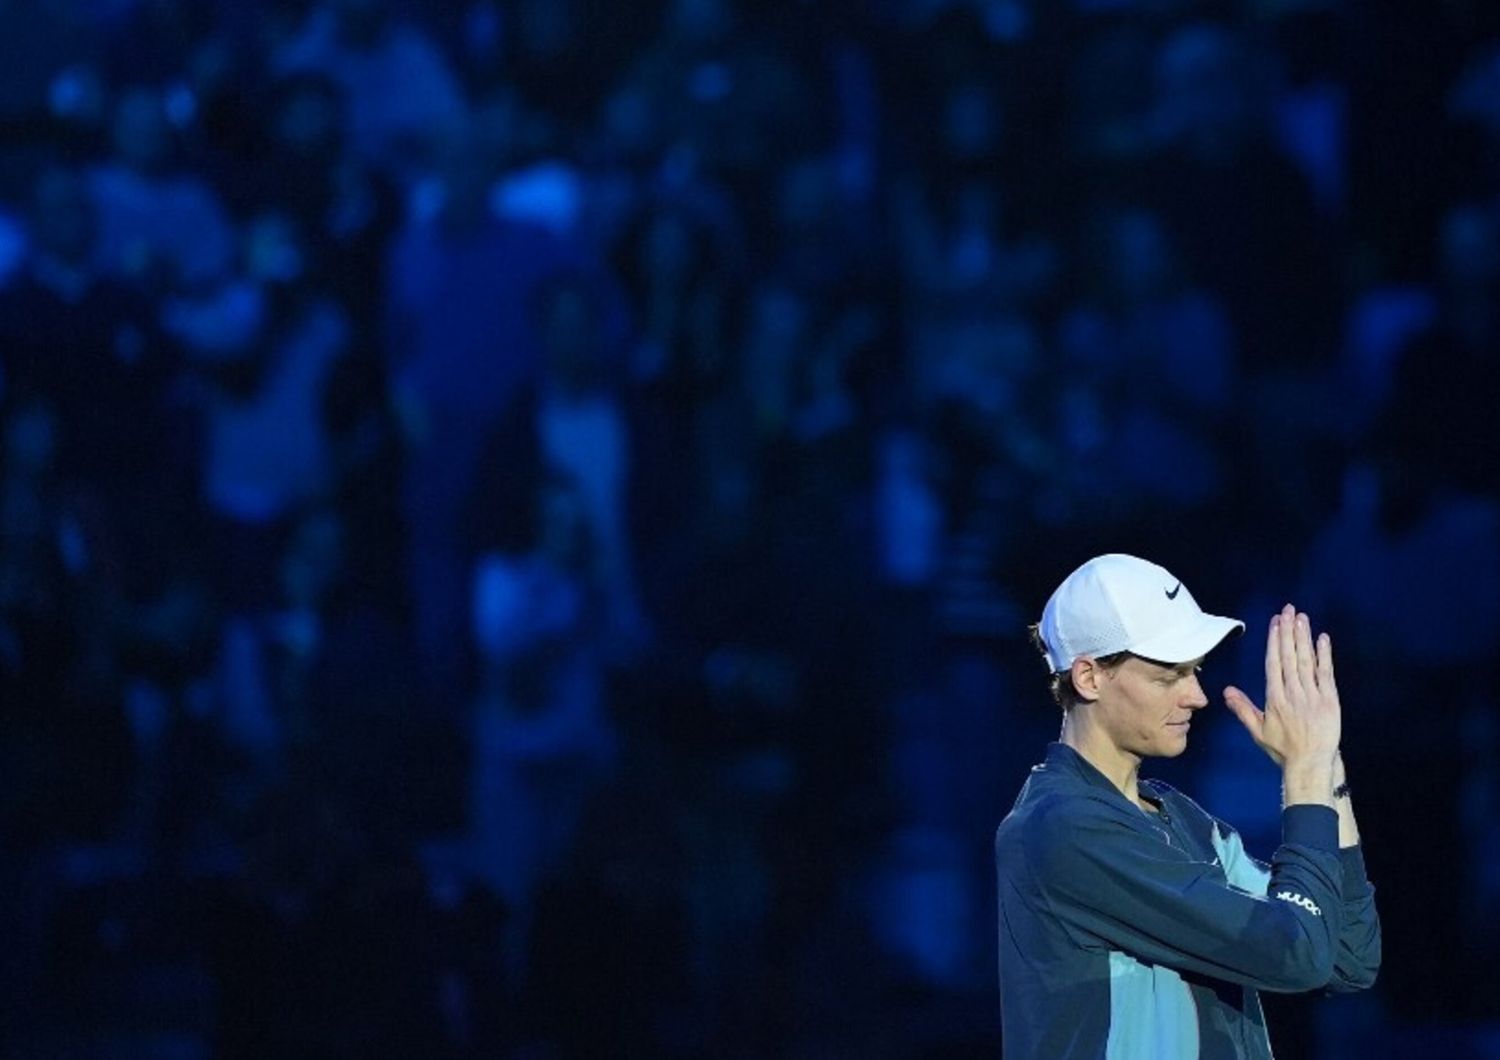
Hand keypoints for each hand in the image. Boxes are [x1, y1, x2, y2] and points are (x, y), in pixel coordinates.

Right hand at [1223, 604, 1341, 770]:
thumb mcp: (1258, 731)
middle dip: (1289, 632)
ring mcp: (1313, 696)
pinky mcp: (1330, 700)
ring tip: (1301, 618)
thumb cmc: (1283, 748)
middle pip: (1290, 657)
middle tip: (1288, 610)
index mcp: (1275, 699)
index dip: (1275, 641)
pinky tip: (1322, 638)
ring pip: (1307, 661)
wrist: (1311, 764)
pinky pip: (1326, 673)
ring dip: (1304, 638)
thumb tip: (1226, 690)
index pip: (1274, 664)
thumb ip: (1242, 709)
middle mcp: (1293, 694)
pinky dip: (1325, 655)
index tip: (1275, 623)